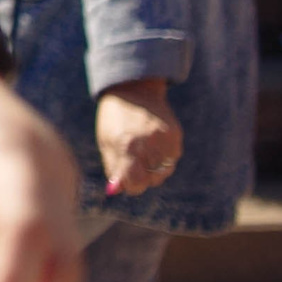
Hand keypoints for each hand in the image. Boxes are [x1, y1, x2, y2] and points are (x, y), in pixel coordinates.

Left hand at [96, 78, 182, 197]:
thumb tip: (116, 191)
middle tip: (134, 165)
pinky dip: (163, 157)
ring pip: (164, 171)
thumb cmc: (114, 120)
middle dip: (142, 177)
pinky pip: (172, 158)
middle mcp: (148, 143)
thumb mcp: (106, 142)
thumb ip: (113, 168)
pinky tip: (153, 144)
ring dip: (154, 168)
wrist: (133, 90)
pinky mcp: (175, 134)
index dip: (131, 185)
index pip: (136, 182)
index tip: (127, 181)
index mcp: (126, 146)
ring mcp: (165, 138)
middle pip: (152, 179)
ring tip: (143, 152)